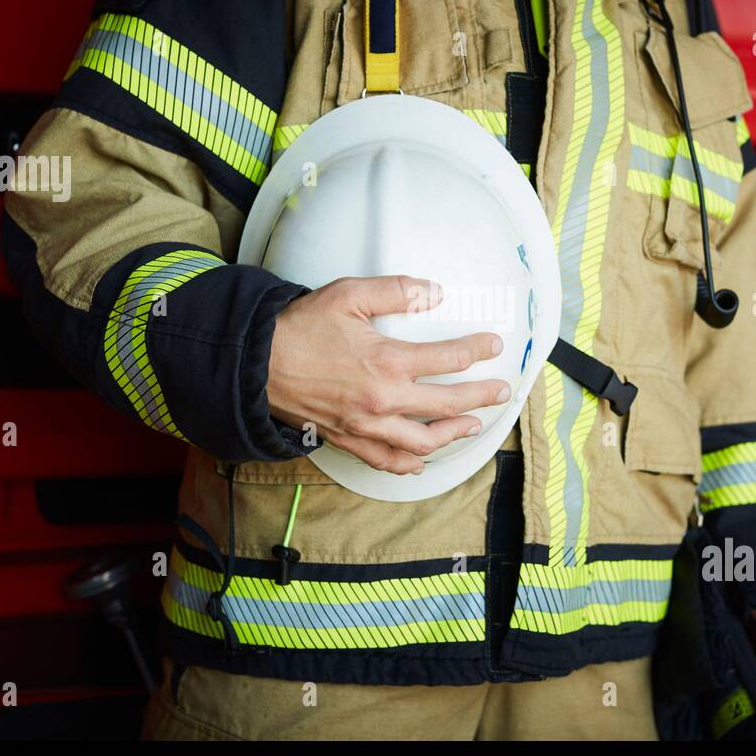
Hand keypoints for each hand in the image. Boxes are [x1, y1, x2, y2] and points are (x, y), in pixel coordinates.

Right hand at [267, 275, 509, 474]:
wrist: (255, 363)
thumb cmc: (299, 327)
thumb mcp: (349, 295)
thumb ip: (397, 291)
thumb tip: (435, 292)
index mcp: (388, 361)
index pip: (450, 359)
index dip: (478, 351)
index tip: (494, 346)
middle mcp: (383, 399)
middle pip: (447, 404)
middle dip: (480, 397)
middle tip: (500, 392)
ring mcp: (367, 426)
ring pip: (423, 440)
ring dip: (454, 433)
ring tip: (472, 425)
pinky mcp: (348, 440)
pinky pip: (386, 461)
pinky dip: (408, 464)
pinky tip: (422, 461)